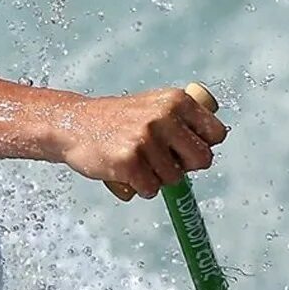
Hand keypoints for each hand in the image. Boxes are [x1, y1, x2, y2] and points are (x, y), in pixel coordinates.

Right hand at [54, 87, 226, 196]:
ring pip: (174, 178)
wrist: (72, 124)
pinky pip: (151, 189)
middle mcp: (163, 117)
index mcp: (175, 100)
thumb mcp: (152, 105)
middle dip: (184, 166)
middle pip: (202, 160)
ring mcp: (145, 139)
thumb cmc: (115, 120)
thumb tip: (209, 148)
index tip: (184, 148)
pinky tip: (125, 172)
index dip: (201, 146)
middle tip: (162, 160)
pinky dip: (140, 188)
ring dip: (157, 178)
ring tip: (136, 162)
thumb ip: (181, 120)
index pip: (216, 134)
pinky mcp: (128, 161)